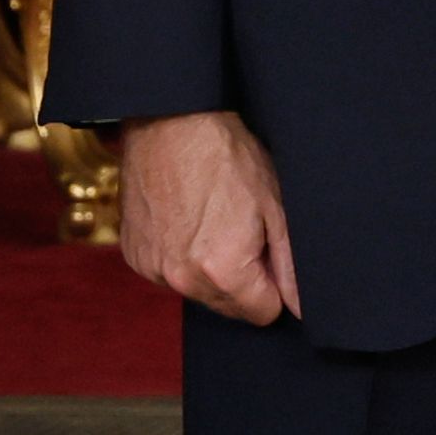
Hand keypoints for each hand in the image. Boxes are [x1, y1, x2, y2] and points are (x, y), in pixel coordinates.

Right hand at [117, 110, 298, 326]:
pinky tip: (184, 219)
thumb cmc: (227, 155)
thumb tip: (301, 307)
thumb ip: (290, 266)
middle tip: (240, 228)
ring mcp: (153, 268)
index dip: (272, 283)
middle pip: (229, 307)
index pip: (262, 313)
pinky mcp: (133, 255)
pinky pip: (167, 273)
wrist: (170, 121)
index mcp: (223, 273)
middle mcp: (183, 280)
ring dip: (208, 269)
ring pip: (197, 291)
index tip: (265, 248)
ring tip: (210, 219)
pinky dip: (178, 256)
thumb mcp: (274, 205)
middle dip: (241, 278)